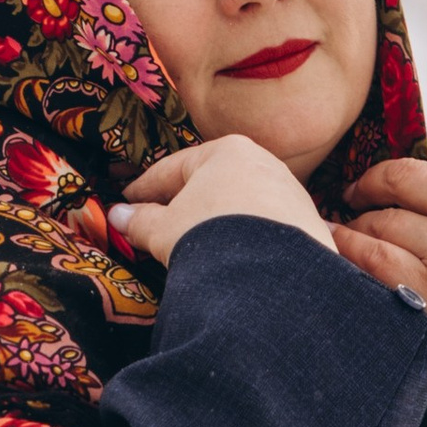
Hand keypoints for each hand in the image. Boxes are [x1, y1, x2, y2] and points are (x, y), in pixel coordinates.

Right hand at [108, 135, 338, 267]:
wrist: (273, 275)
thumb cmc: (211, 236)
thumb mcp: (165, 230)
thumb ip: (140, 221)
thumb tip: (117, 216)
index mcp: (226, 151)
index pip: (174, 168)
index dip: (145, 188)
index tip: (126, 201)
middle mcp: (264, 163)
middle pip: (212, 183)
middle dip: (184, 204)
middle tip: (157, 223)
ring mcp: (291, 194)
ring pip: (242, 205)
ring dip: (217, 222)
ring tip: (196, 246)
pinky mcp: (309, 225)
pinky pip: (266, 228)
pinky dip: (246, 239)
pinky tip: (233, 259)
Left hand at [333, 149, 426, 389]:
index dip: (405, 163)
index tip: (389, 176)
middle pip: (400, 176)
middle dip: (369, 181)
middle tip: (354, 193)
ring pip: (381, 217)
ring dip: (357, 219)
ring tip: (349, 227)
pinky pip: (373, 257)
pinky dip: (348, 246)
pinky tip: (337, 243)